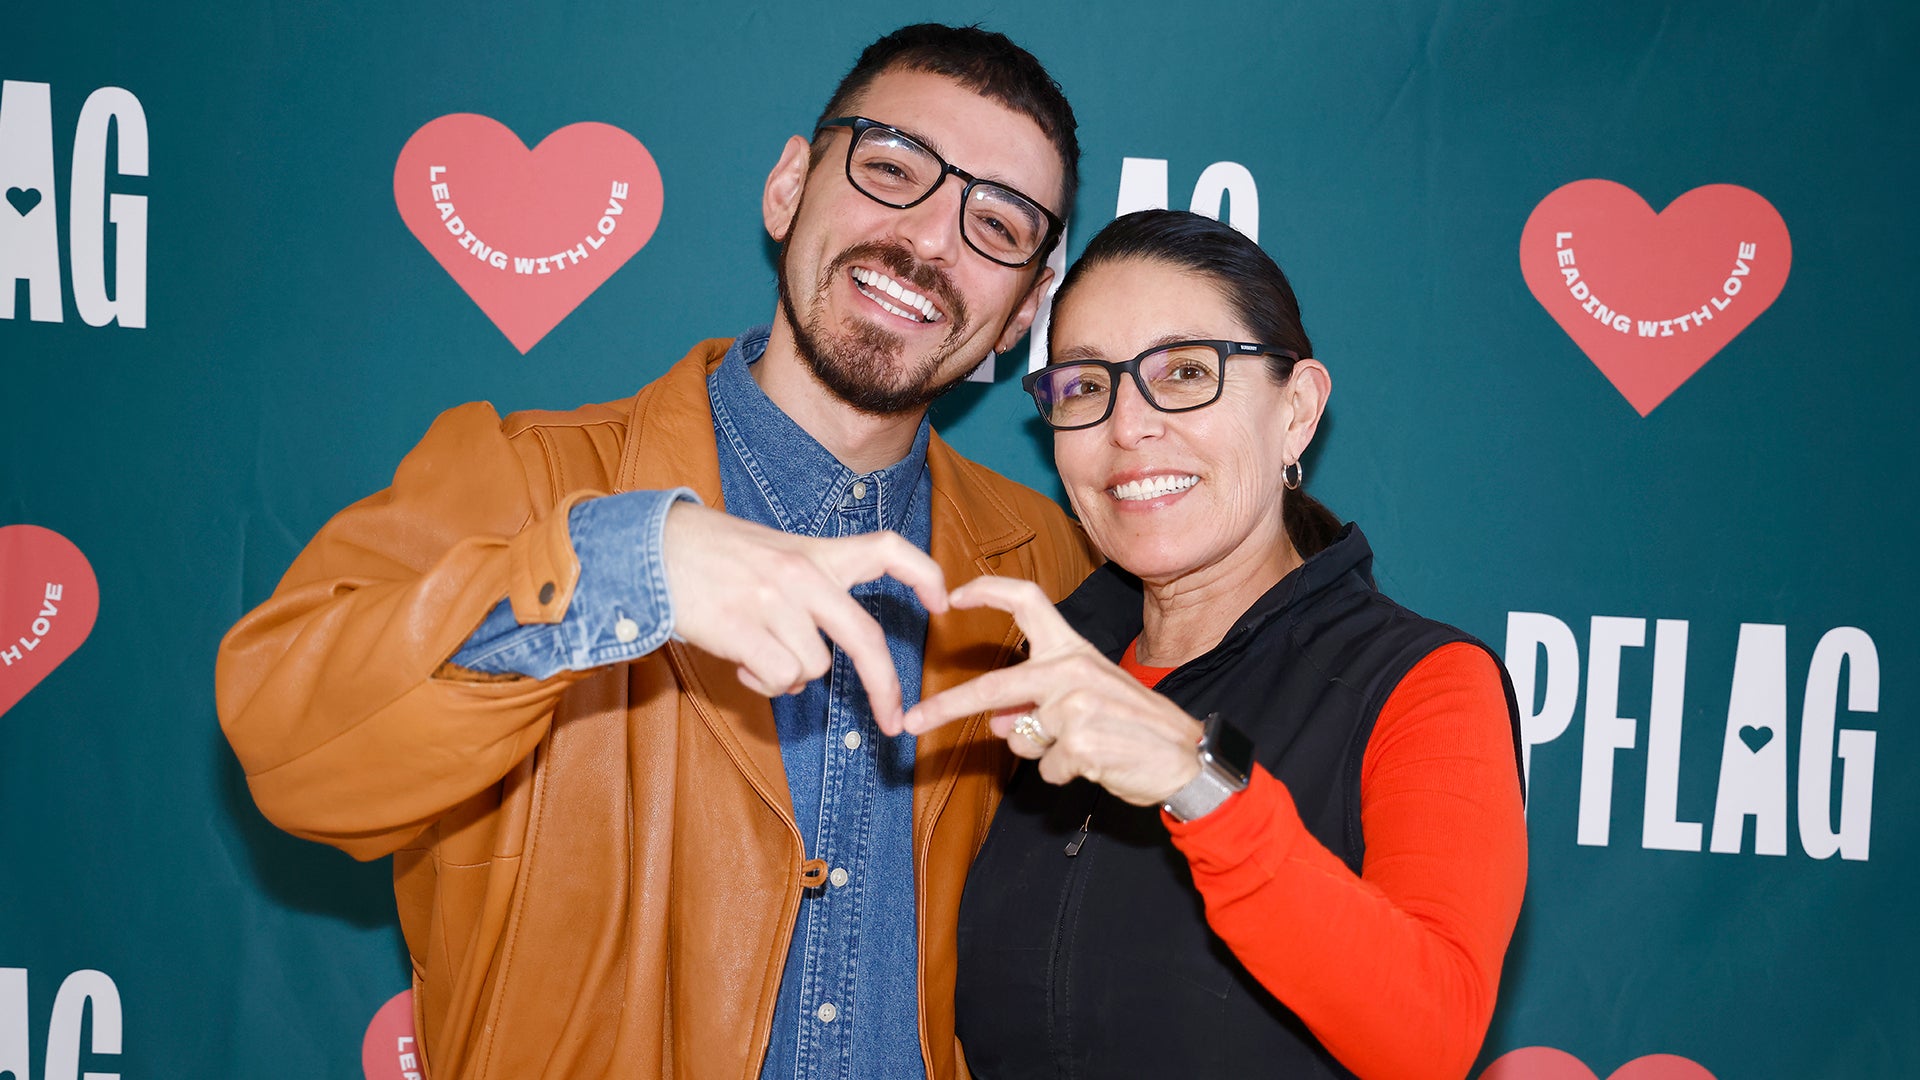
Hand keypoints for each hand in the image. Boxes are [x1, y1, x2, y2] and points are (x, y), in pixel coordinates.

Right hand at [662, 503, 946, 731]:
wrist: (651, 547)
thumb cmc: (711, 557)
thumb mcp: (772, 554)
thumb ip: (810, 590)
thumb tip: (827, 653)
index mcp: (815, 552)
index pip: (886, 548)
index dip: (923, 573)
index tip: (943, 602)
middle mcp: (802, 574)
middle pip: (865, 637)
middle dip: (885, 686)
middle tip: (894, 721)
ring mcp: (773, 600)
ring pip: (812, 669)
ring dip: (788, 676)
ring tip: (754, 652)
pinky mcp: (741, 627)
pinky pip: (778, 678)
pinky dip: (763, 683)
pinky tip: (739, 661)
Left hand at [900, 576, 1202, 806]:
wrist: (1187, 758)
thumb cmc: (1135, 727)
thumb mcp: (1088, 703)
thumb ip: (1038, 705)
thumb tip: (994, 721)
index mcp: (1074, 650)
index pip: (1027, 601)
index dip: (986, 593)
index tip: (951, 599)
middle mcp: (1073, 669)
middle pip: (994, 686)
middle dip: (947, 707)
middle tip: (914, 722)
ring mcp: (1077, 706)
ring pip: (1024, 740)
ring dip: (1044, 753)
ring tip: (1087, 748)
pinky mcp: (1082, 743)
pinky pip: (1046, 768)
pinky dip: (1064, 774)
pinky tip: (1097, 764)